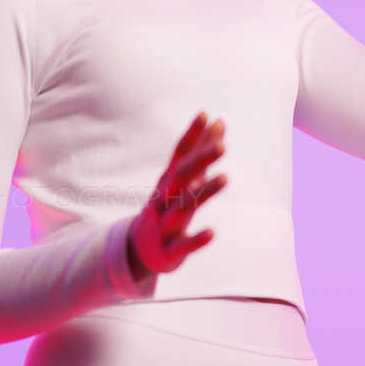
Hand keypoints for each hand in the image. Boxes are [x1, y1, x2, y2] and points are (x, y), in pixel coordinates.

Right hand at [126, 113, 226, 281]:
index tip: (206, 114)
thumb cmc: (167, 208)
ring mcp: (164, 224)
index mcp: (167, 182)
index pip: (179, 154)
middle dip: (199, 160)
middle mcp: (163, 199)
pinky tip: (212, 233)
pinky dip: (196, 239)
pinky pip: (183, 245)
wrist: (139, 251)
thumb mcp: (184, 182)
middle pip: (180, 176)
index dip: (192, 135)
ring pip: (182, 207)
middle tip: (222, 146)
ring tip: (225, 178)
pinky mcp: (169, 250)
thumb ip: (201, 152)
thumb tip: (219, 121)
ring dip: (204, 193)